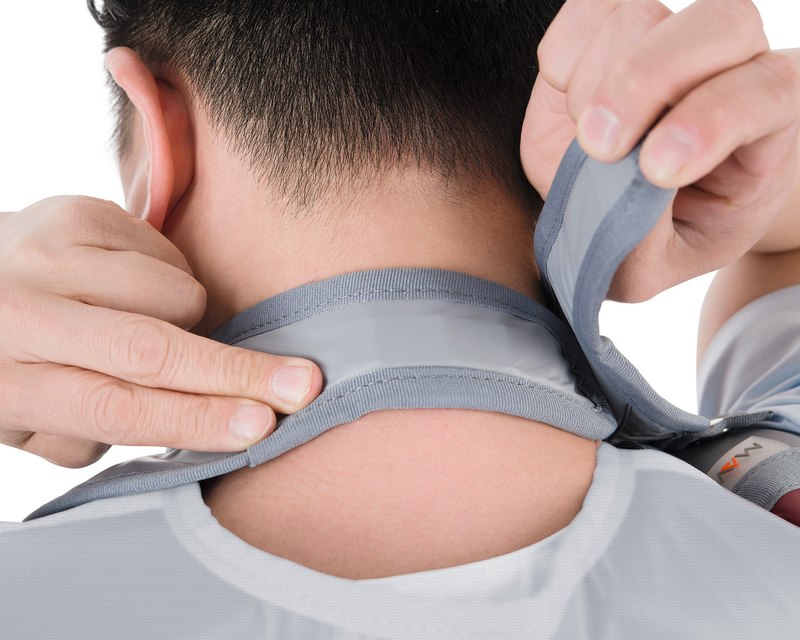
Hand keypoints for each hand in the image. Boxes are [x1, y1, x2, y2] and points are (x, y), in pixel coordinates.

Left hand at [0, 196, 322, 466]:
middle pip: (148, 349)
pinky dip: (171, 282)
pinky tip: (132, 289)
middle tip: (302, 385)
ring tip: (152, 327)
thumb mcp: (30, 422)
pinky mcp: (76, 212)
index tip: (258, 426)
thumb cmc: (11, 364)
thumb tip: (190, 417)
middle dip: (235, 372)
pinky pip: (168, 257)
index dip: (193, 419)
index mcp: (2, 386)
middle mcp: (18, 314)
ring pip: (175, 295)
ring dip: (193, 322)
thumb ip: (98, 429)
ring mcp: (47, 253)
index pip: (113, 408)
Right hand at [521, 0, 799, 300]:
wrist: (624, 211)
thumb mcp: (653, 268)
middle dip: (648, 81)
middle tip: (598, 146)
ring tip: (588, 142)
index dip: (711, 122)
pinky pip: (588, 9)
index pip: (764, 95)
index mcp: (768, 124)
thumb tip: (617, 185)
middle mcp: (730, 65)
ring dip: (596, 85)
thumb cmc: (658, 240)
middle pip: (720, 23)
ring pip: (641, 16)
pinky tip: (566, 101)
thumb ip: (641, 240)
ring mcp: (670, 39)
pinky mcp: (610, 29)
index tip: (654, 170)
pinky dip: (563, 57)